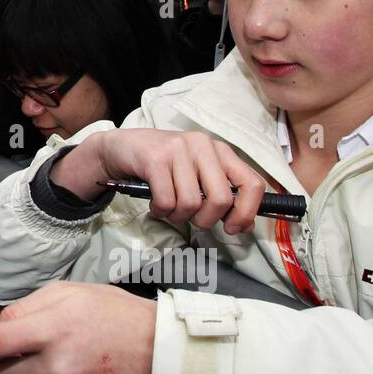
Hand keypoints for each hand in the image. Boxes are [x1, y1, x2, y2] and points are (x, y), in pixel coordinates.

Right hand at [52, 128, 266, 234]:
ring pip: (191, 203)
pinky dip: (160, 211)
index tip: (233, 228)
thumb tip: (246, 225)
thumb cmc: (163, 165)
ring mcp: (179, 150)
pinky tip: (155, 203)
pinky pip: (167, 201)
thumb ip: (222, 195)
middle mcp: (203, 145)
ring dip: (178, 216)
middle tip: (192, 218)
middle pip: (221, 199)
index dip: (246, 212)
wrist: (121, 148)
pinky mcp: (155, 159)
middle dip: (206, 220)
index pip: (251, 183)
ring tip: (168, 207)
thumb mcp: (196, 175)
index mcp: (220, 150)